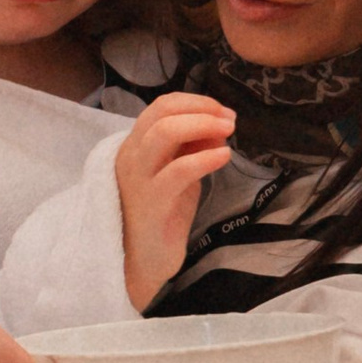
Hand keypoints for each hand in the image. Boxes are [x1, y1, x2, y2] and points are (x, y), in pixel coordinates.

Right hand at [115, 92, 233, 308]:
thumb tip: (219, 127)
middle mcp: (131, 155)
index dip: (195, 102)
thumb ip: (192, 149)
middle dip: (201, 108)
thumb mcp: (179, 173)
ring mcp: (138, 178)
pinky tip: (224, 157)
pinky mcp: (152, 202)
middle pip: (162, 112)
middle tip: (229, 119)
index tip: (222, 111)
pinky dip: (205, 158)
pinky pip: (178, 170)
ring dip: (202, 124)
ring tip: (228, 131)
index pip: (161, 106)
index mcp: (136, 146)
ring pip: (165, 132)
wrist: (143, 260)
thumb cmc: (163, 215)